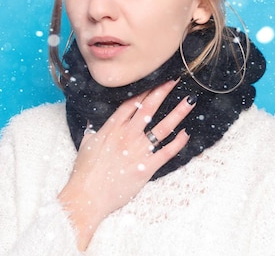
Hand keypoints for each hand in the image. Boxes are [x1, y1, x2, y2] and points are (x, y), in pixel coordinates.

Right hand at [58, 80, 193, 249]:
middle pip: (149, 108)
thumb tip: (92, 121)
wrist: (87, 195)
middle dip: (163, 92)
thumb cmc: (84, 172)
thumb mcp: (86, 144)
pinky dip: (178, 143)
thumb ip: (92, 129)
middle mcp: (127, 135)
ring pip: (163, 127)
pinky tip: (187, 134)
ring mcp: (138, 150)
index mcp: (112, 127)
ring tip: (190, 101)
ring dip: (178, 113)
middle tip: (175, 79)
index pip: (132, 103)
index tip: (155, 79)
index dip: (146, 90)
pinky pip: (167, 152)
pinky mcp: (147, 167)